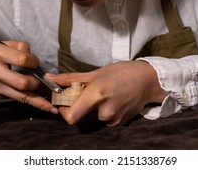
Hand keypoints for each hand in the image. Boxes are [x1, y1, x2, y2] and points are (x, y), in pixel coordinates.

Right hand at [0, 40, 57, 113]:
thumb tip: (36, 62)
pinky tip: (44, 105)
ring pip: (21, 96)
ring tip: (52, 105)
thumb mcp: (4, 44)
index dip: (33, 62)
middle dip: (37, 83)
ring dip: (39, 100)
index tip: (36, 63)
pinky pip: (17, 99)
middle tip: (43, 81)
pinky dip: (32, 102)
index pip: (22, 59)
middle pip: (22, 82)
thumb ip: (21, 48)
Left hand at [49, 60, 166, 125]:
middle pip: (79, 117)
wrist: (147, 81)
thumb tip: (50, 79)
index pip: (71, 116)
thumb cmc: (121, 72)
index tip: (64, 101)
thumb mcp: (95, 72)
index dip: (63, 110)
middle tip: (81, 94)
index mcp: (97, 94)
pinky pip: (101, 121)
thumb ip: (70, 79)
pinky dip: (99, 112)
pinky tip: (108, 101)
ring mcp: (112, 119)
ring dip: (88, 110)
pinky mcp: (118, 124)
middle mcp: (104, 110)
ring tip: (98, 96)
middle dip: (76, 107)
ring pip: (90, 119)